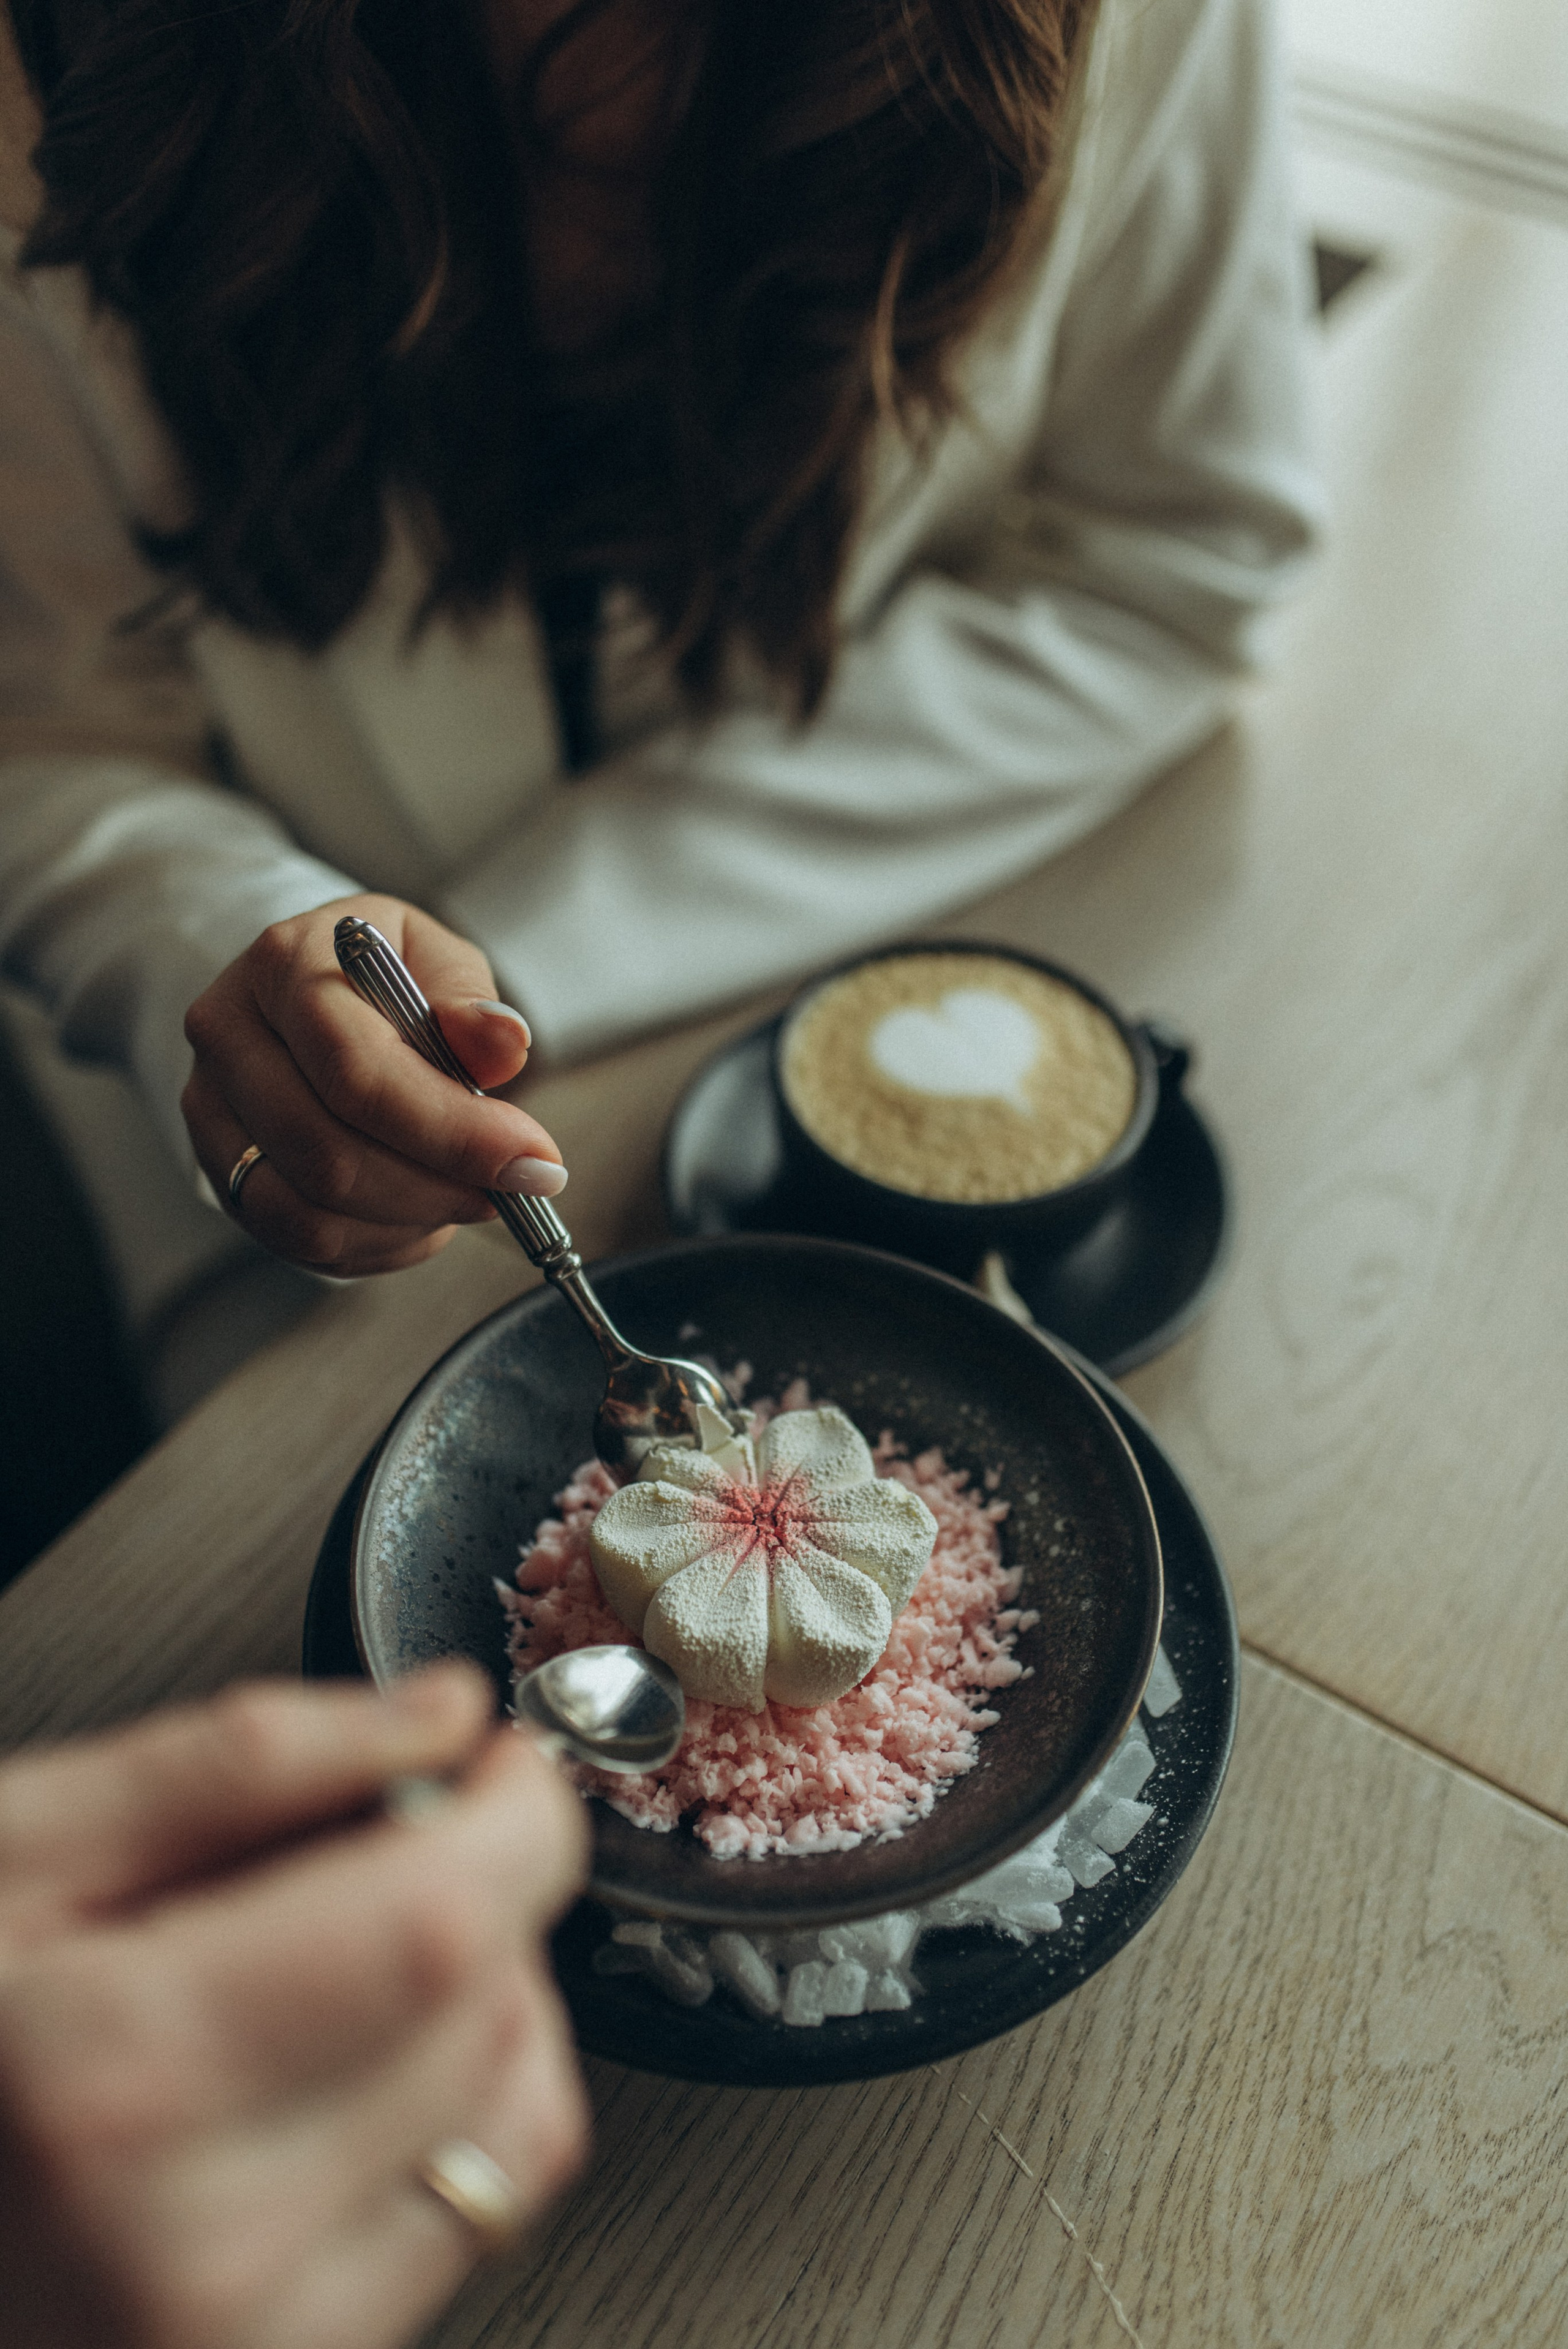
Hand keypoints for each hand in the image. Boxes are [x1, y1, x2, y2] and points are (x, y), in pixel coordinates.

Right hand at [0, 1667, 589, 2348]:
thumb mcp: (14, 1852)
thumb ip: (238, 1762)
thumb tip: (437, 1712)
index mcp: (117, 2076)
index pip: (442, 1923)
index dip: (512, 1815)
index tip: (495, 1762)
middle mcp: (202, 2238)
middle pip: (489, 2007)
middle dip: (480, 1890)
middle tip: (382, 1849)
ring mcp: (258, 2333)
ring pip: (520, 2111)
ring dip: (483, 1999)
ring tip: (347, 1963)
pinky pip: (488, 2209)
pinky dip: (463, 2105)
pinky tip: (355, 2063)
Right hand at [183, 894, 566, 1274]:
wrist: (307, 993)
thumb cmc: (383, 976)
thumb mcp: (437, 961)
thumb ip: (469, 1003)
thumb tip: (503, 1041)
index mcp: (285, 963)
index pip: (358, 1070)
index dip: (452, 1130)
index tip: (535, 1160)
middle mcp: (229, 1036)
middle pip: (329, 1153)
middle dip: (438, 1186)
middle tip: (513, 1188)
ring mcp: (211, 1110)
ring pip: (308, 1209)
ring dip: (409, 1220)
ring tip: (468, 1195)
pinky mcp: (220, 1169)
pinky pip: (298, 1239)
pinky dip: (377, 1242)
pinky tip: (422, 1214)